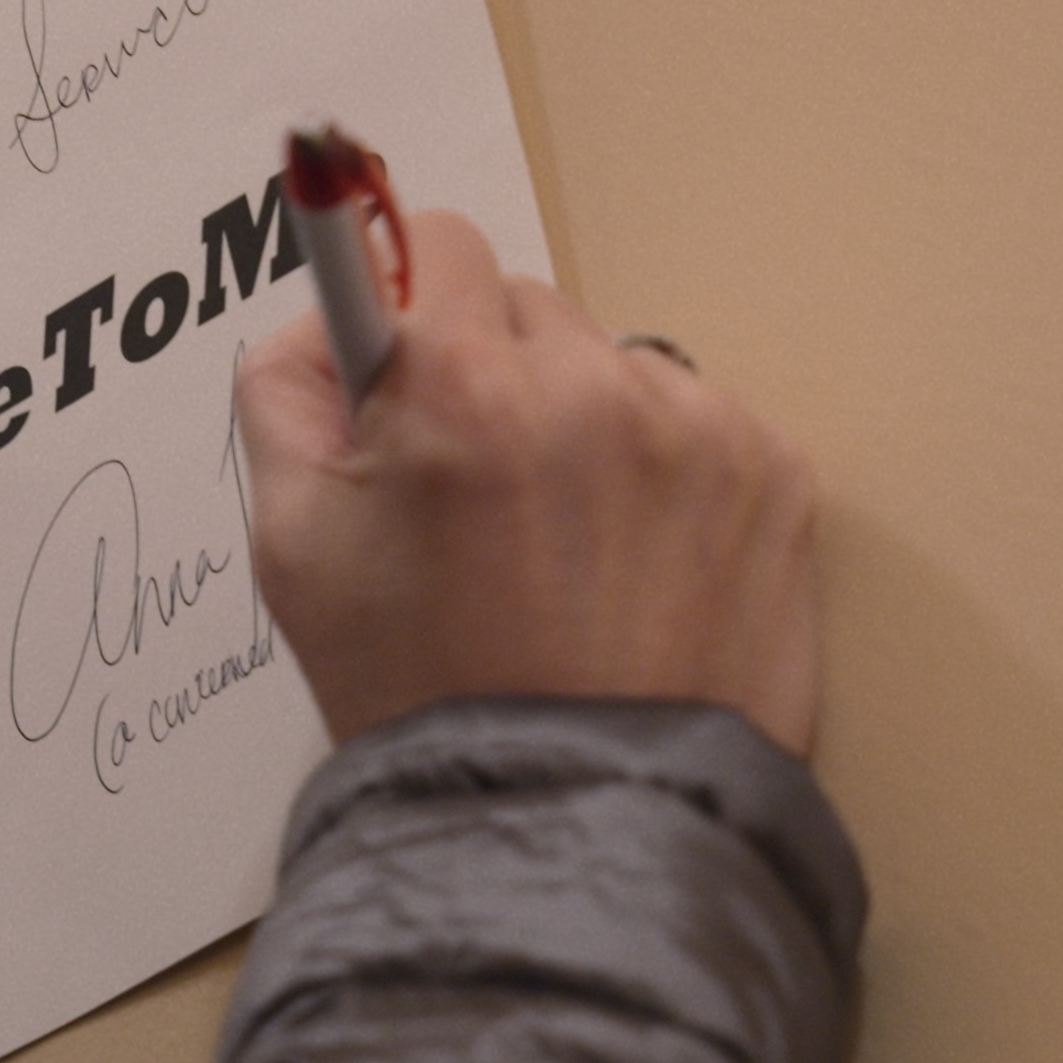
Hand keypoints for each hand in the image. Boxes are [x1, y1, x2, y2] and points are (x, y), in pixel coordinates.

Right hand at [234, 210, 820, 754]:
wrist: (570, 820)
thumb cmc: (420, 692)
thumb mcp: (291, 544)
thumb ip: (285, 392)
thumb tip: (325, 314)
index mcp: (463, 386)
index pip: (436, 242)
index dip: (409, 307)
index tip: (410, 362)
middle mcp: (592, 387)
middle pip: (528, 308)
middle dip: (495, 379)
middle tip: (478, 501)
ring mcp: (700, 431)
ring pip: (617, 369)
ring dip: (585, 428)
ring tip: (562, 554)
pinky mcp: (776, 479)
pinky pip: (700, 428)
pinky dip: (662, 481)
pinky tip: (629, 571)